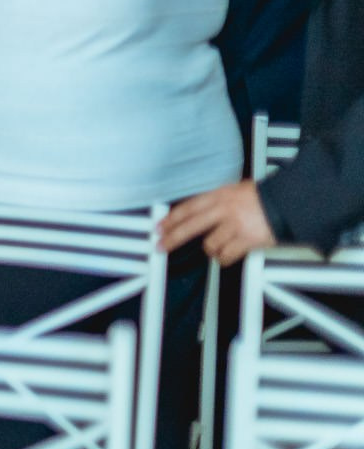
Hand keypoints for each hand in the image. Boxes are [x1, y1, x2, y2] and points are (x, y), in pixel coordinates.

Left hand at [158, 180, 277, 262]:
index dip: (171, 218)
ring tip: (217, 248)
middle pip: (190, 225)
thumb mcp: (237, 190)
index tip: (160, 226)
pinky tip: (227, 255)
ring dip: (211, 250)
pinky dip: (225, 258)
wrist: (289, 203)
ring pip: (209, 244)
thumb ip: (218, 200)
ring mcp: (234, 225)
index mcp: (220, 195)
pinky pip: (226, 255)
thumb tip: (201, 209)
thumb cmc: (266, 197)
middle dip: (172, 237)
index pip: (188, 207)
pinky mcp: (246, 240)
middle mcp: (224, 210)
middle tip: (160, 245)